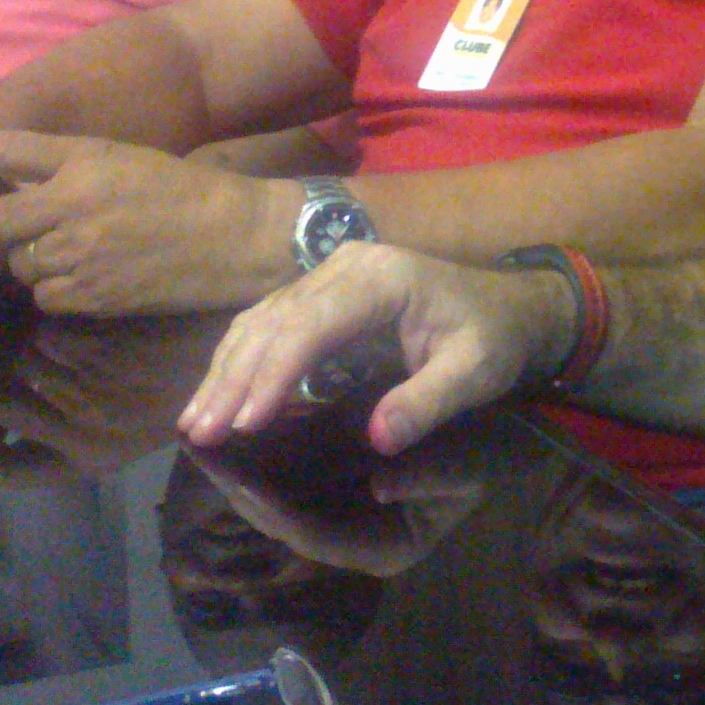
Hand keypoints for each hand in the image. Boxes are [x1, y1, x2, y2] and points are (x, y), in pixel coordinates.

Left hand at [0, 131, 293, 315]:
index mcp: (81, 161)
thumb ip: (60, 167)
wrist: (236, 236)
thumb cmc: (179, 189)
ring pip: (18, 264)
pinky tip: (88, 275)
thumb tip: (1, 182)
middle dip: (3, 229)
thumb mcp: (118, 158)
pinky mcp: (91, 296)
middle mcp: (71, 205)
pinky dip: (56, 289)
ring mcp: (79, 254)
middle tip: (27, 228)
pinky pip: (44, 296)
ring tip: (72, 251)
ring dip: (32, 260)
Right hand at [0, 316, 229, 477]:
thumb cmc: (184, 381)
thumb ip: (66, 430)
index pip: (8, 469)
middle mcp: (83, 436)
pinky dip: (49, 318)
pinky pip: (46, 332)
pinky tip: (66, 309)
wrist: (242, 340)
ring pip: (17, 363)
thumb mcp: (125, 426)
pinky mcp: (100, 351)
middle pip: (1, 403)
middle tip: (3, 345)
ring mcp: (90, 392)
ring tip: (37, 322)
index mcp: (89, 461)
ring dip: (19, 338)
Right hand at [179, 242, 575, 456]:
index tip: (244, 423)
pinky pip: (270, 321)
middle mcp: (347, 266)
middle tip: (199, 433)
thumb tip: (377, 438)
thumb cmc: (494, 339)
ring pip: (262, 319)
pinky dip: (240, 359)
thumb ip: (428, 402)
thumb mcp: (476, 373)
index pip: (311, 325)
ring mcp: (331, 274)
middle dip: (233, 379)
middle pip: (275, 321)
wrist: (510, 307)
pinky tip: (218, 395)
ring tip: (194, 423)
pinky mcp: (323, 291)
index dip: (274, 374)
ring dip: (226, 370)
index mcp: (382, 279)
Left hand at [183, 445, 490, 579]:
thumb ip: (429, 477)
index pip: (314, 536)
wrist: (498, 429)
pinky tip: (235, 409)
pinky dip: (259, 439)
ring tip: (202, 428)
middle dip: (239, 484)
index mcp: (383, 549)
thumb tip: (383, 485)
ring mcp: (338, 506)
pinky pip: (285, 464)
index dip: (274, 512)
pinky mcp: (332, 476)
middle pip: (282, 517)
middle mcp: (352, 536)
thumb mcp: (469, 465)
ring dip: (238, 462)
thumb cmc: (489, 450)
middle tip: (201, 447)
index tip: (241, 482)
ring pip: (275, 492)